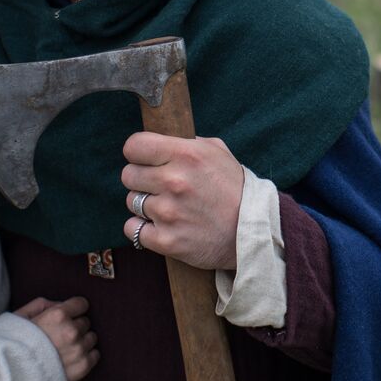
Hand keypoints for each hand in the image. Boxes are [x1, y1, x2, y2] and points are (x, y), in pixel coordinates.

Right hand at [14, 296, 97, 380]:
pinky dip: (87, 356)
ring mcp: (78, 350)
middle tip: (61, 336)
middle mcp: (71, 331)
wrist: (9, 379)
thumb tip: (59, 304)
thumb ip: (41, 305)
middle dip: (75, 326)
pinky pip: (95, 355)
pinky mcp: (82, 367)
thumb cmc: (12, 345)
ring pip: (91, 338)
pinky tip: (72, 359)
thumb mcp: (20, 317)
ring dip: (81, 341)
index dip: (73, 310)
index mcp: (58, 315)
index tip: (68, 316)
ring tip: (65, 349)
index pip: (81, 304)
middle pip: (85, 322)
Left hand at [120, 132, 243, 270]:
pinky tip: (162, 226)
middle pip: (128, 175)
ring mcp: (168, 212)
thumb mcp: (217, 152)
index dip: (138, 153)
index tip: (145, 160)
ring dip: (145, 205)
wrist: (251, 232)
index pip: (134, 146)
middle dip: (141, 180)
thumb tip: (161, 140)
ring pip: (132, 202)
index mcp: (186, 155)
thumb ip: (187, 143)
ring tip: (169, 207)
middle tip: (160, 186)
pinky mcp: (166, 240)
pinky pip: (133, 229)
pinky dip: (143, 229)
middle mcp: (174, 181)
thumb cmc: (234, 189)